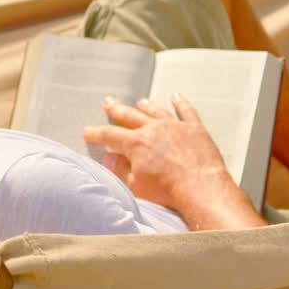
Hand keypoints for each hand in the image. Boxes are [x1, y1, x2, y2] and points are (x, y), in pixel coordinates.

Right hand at [82, 95, 266, 229]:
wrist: (201, 187)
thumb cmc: (168, 191)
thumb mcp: (135, 186)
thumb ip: (120, 169)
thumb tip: (110, 158)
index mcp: (136, 143)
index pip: (110, 135)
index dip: (96, 133)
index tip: (87, 131)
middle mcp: (153, 129)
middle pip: (130, 116)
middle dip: (117, 110)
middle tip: (108, 102)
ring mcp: (175, 126)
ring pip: (157, 111)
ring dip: (147, 106)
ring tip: (140, 101)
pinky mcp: (195, 129)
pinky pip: (187, 111)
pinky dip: (181, 103)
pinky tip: (176, 97)